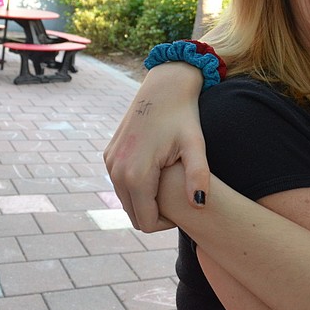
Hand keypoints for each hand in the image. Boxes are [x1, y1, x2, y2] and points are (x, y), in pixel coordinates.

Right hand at [104, 63, 208, 231]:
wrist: (165, 86)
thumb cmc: (184, 115)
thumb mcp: (196, 145)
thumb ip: (199, 176)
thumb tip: (200, 204)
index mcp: (136, 174)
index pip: (147, 222)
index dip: (168, 223)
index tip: (186, 205)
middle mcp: (117, 171)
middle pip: (134, 215)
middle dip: (156, 214)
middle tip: (181, 197)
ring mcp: (110, 162)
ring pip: (126, 200)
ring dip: (146, 200)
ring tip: (172, 185)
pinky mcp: (109, 155)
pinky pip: (121, 184)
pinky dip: (137, 187)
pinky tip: (159, 173)